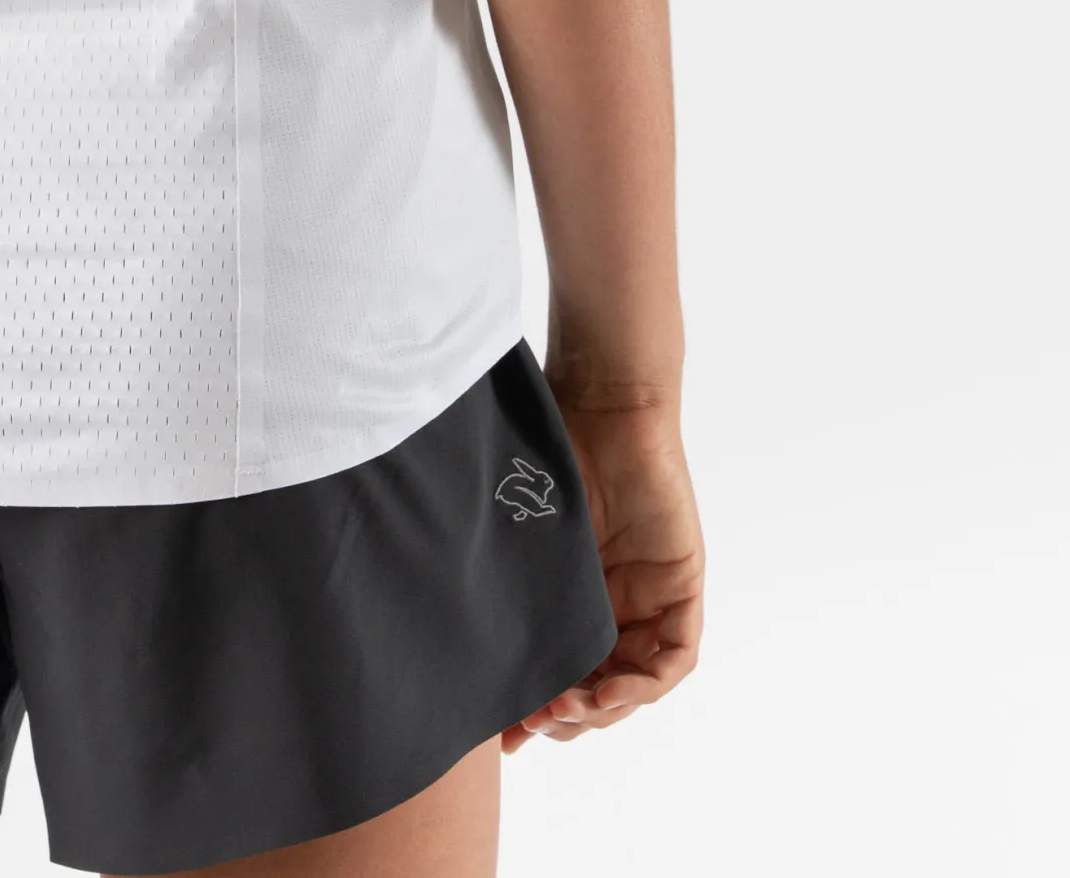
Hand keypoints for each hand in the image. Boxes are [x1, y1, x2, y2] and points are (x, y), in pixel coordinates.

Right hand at [501, 396, 702, 751]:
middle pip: (600, 688)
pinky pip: (675, 658)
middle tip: (529, 725)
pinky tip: (608, 690)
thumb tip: (450, 635)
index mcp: (575, 591)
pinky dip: (644, 684)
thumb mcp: (522, 530)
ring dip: (602, 709)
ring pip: (636, 683)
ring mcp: (651, 595)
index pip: (563, 671)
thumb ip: (507, 578)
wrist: (600, 397)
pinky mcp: (682, 584)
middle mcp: (615, 601)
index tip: (502, 735)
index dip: (537, 709)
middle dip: (567, 718)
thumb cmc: (548, 443)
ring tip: (563, 712)